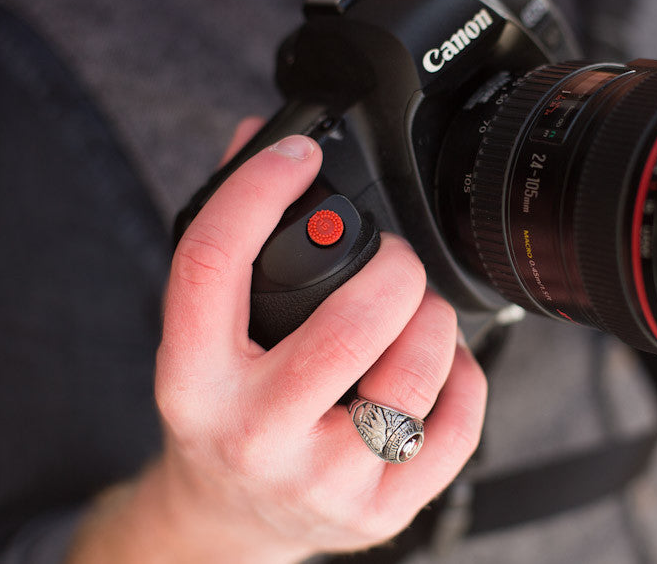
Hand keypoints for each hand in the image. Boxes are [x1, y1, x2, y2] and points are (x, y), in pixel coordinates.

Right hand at [70, 125, 486, 562]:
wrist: (230, 520)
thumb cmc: (224, 413)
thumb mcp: (202, 335)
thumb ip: (230, 235)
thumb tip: (263, 135)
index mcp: (193, 378)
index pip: (214, 264)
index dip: (259, 190)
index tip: (299, 156)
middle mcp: (252, 433)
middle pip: (349, 326)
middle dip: (394, 269)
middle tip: (396, 260)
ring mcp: (320, 481)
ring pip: (413, 376)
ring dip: (435, 320)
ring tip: (419, 312)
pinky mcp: (378, 511)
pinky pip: (455, 426)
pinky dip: (463, 378)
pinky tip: (438, 369)